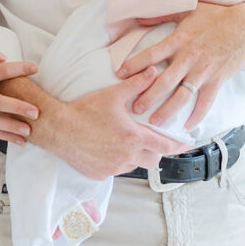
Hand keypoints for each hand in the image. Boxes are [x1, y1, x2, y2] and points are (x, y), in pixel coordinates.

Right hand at [51, 69, 185, 179]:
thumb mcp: (112, 95)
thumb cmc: (84, 111)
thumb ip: (136, 84)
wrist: (58, 128)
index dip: (178, 146)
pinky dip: (116, 162)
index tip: (186, 145)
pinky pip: (115, 170)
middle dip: (156, 152)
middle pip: (153, 160)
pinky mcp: (100, 174)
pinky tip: (107, 149)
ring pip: (134, 166)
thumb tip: (153, 71)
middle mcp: (127, 156)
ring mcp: (113, 168)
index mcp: (134, 138)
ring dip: (135, 157)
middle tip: (152, 142)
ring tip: (126, 143)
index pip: (165, 146)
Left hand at [116, 2, 244, 130]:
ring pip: (183, 96)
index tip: (119, 75)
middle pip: (164, 81)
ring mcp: (204, 71)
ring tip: (154, 122)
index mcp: (179, 40)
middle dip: (148, 97)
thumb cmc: (215, 16)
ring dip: (168, 110)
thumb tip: (137, 16)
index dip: (134, 65)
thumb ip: (161, 15)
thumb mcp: (187, 10)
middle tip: (133, 109)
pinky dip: (197, 115)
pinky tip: (187, 127)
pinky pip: (206, 101)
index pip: (152, 54)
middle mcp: (189, 58)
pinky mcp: (217, 80)